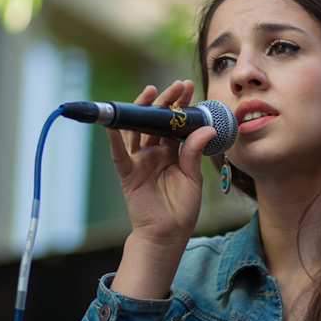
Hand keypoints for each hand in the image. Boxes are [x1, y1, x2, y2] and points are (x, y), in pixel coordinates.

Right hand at [107, 79, 215, 244]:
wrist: (168, 234)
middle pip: (156, 122)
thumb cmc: (182, 208)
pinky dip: (115, 140)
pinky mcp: (128, 174)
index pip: (175, 123)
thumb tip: (205, 128)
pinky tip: (115, 125)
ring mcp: (140, 161)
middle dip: (165, 102)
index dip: (180, 105)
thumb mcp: (193, 177)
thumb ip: (194, 152)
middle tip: (176, 86)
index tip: (188, 87)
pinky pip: (120, 155)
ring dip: (142, 110)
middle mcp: (154, 152)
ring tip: (150, 91)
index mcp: (172, 152)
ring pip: (137, 130)